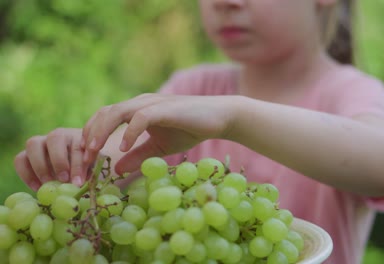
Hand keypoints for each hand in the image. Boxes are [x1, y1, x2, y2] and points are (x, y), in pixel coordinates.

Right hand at [14, 128, 88, 189]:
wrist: (74, 169)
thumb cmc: (87, 169)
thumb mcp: (92, 169)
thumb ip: (88, 172)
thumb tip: (77, 183)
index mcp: (78, 136)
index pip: (77, 146)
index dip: (78, 165)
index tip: (78, 182)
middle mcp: (59, 135)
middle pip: (55, 137)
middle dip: (59, 160)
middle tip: (63, 180)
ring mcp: (41, 142)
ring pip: (33, 143)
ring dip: (40, 165)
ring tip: (48, 184)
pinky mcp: (27, 154)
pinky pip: (20, 158)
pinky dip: (26, 173)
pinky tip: (37, 188)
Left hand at [81, 93, 239, 174]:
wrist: (218, 118)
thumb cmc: (190, 129)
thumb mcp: (159, 148)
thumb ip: (138, 155)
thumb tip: (116, 170)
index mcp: (137, 110)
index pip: (105, 117)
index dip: (91, 135)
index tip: (85, 158)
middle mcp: (140, 103)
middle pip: (105, 112)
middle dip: (90, 135)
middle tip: (83, 159)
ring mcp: (152, 103)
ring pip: (117, 111)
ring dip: (102, 132)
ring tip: (94, 152)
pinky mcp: (164, 109)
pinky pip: (140, 118)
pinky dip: (129, 132)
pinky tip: (122, 147)